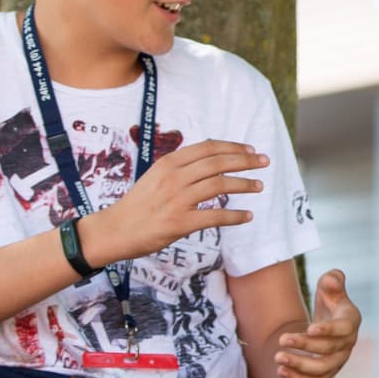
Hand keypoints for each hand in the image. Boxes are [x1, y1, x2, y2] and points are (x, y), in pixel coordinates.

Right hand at [82, 140, 264, 263]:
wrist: (114, 230)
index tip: (250, 150)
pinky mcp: (179, 223)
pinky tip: (247, 216)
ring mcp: (176, 200)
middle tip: (264, 161)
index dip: (232, 147)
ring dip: (244, 184)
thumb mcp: (155, 176)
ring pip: (219, 185)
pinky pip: (214, 217)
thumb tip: (210, 161)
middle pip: (217, 163)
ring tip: (259, 186)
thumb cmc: (138, 204)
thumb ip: (180, 168)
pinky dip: (234, 216)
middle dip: (245, 161)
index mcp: (168, 163)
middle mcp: (173, 177)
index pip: (207, 148)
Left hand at [274, 269, 359, 377]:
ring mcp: (339, 360)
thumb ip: (332, 280)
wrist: (329, 324)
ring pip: (322, 369)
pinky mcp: (327, 372)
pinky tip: (280, 371)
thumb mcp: (331, 286)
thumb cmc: (330, 301)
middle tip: (282, 339)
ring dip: (300, 366)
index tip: (309, 329)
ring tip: (278, 357)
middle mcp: (348, 343)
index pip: (342, 329)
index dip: (328, 330)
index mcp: (350, 321)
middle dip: (305, 346)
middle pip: (329, 350)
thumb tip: (331, 279)